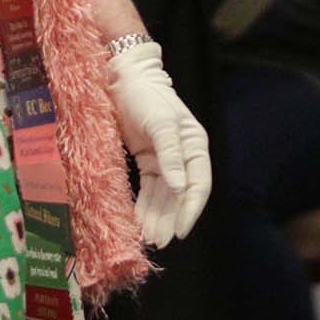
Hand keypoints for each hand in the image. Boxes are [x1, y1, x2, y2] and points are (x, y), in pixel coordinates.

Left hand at [108, 42, 209, 247]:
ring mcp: (164, 159)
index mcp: (194, 144)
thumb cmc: (145, 95)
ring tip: (149, 238)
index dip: (191, 209)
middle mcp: (183, 155)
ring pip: (164, 196)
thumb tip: (180, 189)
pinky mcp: (147, 160)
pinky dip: (144, 206)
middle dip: (171, 219)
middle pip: (180, 194)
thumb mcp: (160, 123)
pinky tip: (139, 222)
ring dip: (157, 217)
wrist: (121, 78)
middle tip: (160, 241)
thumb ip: (171, 155)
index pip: (199, 184)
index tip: (181, 231)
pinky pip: (148, 189)